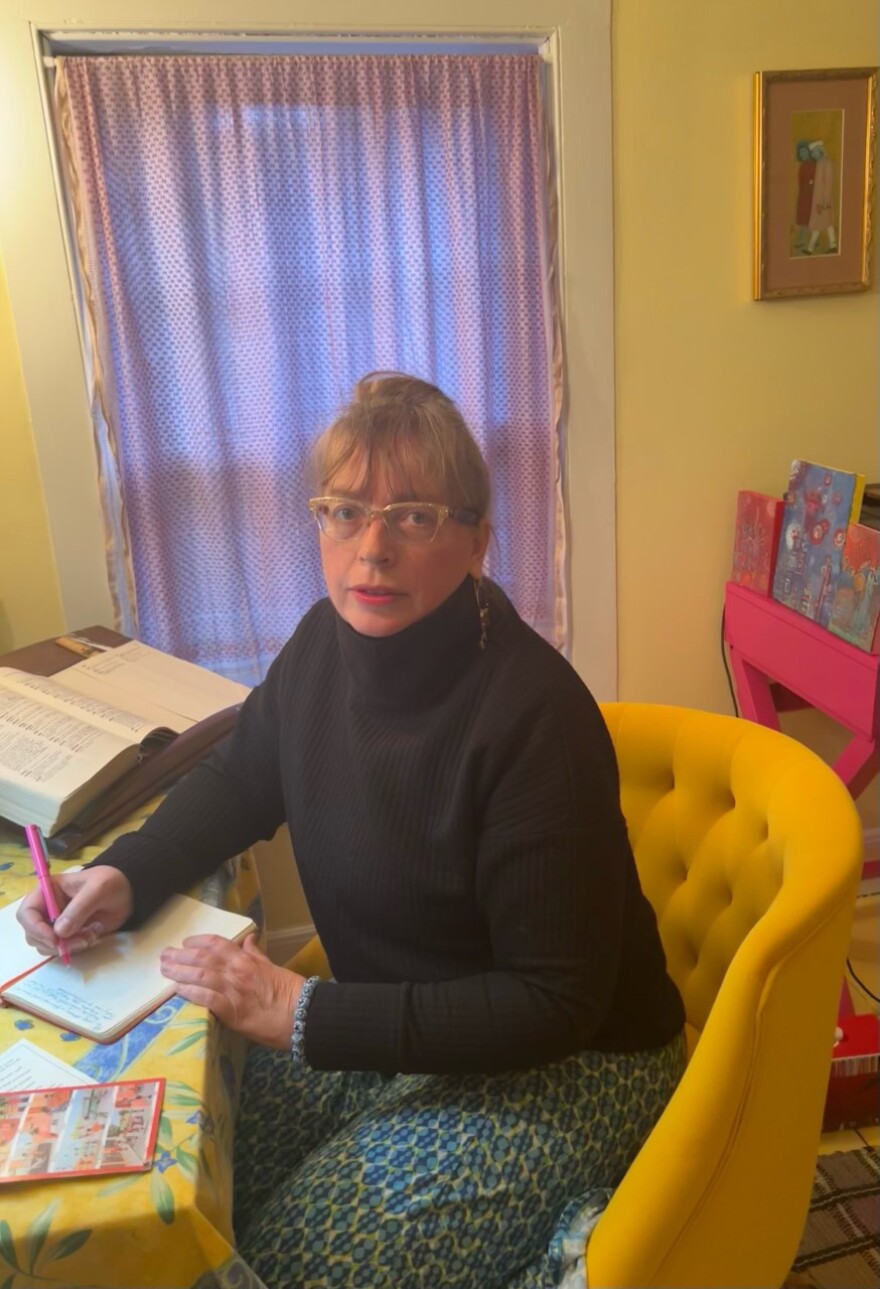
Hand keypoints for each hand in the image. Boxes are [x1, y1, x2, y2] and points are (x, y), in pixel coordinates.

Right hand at [16, 865, 133, 956]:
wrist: (128, 892)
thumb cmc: (111, 882)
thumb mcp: (97, 889)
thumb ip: (78, 909)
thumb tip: (59, 932)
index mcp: (47, 891)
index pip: (26, 913)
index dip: (34, 928)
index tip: (54, 938)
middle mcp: (47, 909)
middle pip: (33, 934)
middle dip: (53, 942)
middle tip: (79, 941)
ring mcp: (56, 924)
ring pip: (46, 945)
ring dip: (66, 947)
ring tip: (89, 936)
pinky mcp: (67, 935)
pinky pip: (61, 949)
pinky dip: (75, 948)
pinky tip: (91, 936)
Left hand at [159, 934, 303, 1048]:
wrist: (301, 1015)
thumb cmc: (290, 992)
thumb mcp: (272, 967)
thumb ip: (256, 954)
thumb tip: (248, 940)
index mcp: (247, 959)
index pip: (217, 943)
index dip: (198, 941)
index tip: (185, 943)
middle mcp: (237, 970)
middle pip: (202, 958)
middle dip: (180, 956)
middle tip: (164, 955)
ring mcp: (233, 989)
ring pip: (200, 975)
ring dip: (179, 972)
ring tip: (165, 969)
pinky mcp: (231, 1010)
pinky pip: (206, 998)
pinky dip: (191, 992)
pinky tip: (178, 990)